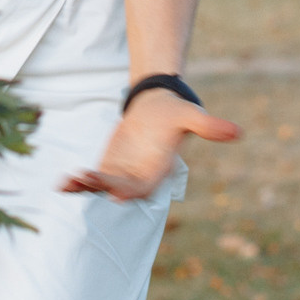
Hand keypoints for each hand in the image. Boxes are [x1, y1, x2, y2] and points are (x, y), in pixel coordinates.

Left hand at [60, 90, 241, 201]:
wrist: (155, 107)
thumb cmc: (173, 112)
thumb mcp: (189, 115)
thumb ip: (209, 126)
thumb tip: (238, 132)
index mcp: (157, 170)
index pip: (144, 187)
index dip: (130, 191)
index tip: (117, 193)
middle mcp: (138, 177)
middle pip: (118, 190)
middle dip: (102, 188)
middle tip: (85, 180)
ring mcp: (121, 174)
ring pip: (101, 188)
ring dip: (86, 188)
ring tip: (68, 182)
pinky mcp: (107, 168)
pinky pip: (91, 180)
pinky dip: (78, 184)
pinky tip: (61, 184)